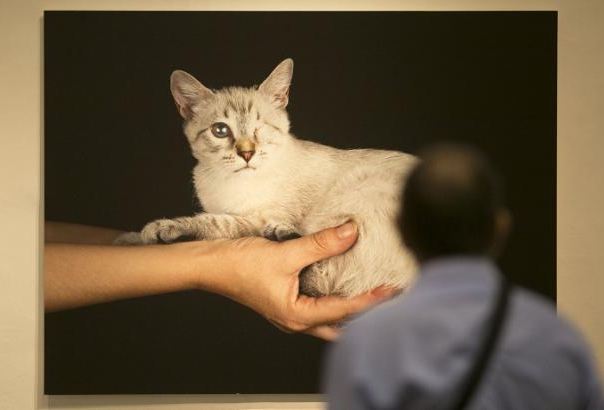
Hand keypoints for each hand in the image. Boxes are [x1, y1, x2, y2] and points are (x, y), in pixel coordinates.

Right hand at [213, 223, 396, 340]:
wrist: (210, 264)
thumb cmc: (239, 264)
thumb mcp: (285, 253)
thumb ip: (321, 244)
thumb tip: (351, 232)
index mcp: (297, 316)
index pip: (345, 310)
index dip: (372, 299)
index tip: (393, 288)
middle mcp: (296, 321)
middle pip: (340, 325)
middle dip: (364, 314)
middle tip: (386, 296)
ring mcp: (290, 314)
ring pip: (329, 320)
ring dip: (349, 309)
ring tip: (369, 291)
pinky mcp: (285, 303)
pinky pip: (317, 308)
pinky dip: (333, 300)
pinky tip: (340, 283)